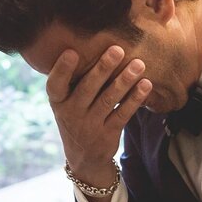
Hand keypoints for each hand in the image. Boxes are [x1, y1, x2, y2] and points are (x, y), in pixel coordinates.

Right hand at [47, 46, 151, 187]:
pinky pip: (123, 114)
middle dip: (103, 68)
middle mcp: (71, 113)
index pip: (55, 85)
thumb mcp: (66, 103)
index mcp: (58, 102)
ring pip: (108, 100)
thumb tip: (94, 43)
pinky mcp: (108, 134)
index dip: (62, 69)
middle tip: (117, 49)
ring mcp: (90, 125)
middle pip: (87, 88)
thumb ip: (74, 80)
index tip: (71, 52)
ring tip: (138, 64)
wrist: (84, 158)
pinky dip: (135, 98)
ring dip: (124, 80)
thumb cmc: (76, 117)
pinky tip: (146, 85)